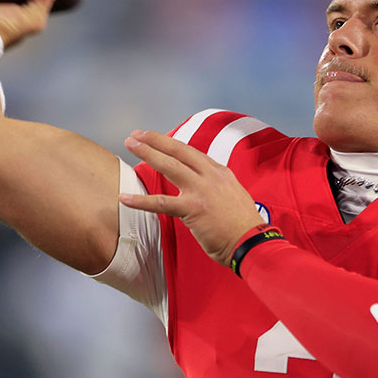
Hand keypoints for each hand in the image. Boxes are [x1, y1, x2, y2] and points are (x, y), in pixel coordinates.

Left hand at [121, 130, 265, 266]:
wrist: (252, 242)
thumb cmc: (244, 226)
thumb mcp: (234, 196)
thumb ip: (218, 188)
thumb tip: (205, 189)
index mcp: (220, 173)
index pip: (191, 153)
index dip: (172, 145)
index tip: (157, 139)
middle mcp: (211, 176)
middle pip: (178, 151)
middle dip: (155, 140)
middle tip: (136, 135)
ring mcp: (202, 190)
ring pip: (169, 166)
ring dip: (147, 153)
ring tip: (129, 145)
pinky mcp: (193, 209)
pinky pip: (161, 203)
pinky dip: (141, 201)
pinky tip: (125, 198)